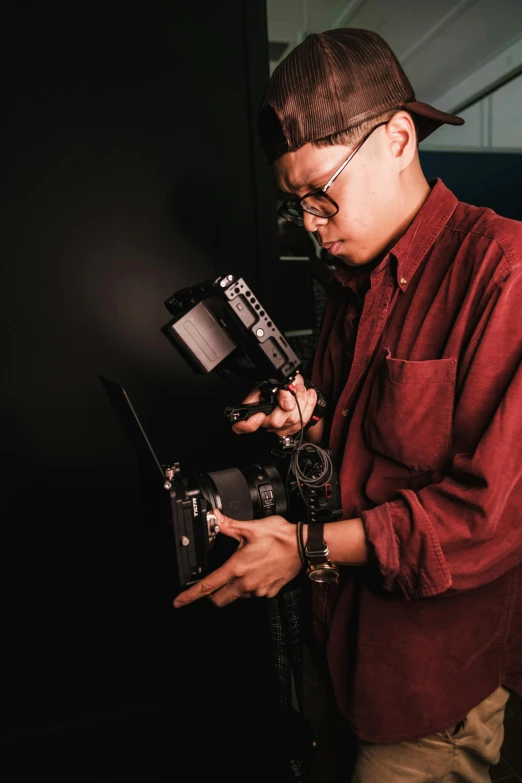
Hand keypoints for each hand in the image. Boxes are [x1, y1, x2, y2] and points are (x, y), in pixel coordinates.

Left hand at [173, 508, 301, 607]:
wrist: (303, 546)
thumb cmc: (280, 536)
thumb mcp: (250, 528)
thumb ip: (228, 525)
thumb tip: (214, 517)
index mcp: (237, 567)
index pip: (207, 586)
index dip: (190, 595)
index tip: (179, 601)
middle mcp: (246, 582)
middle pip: (219, 599)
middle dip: (212, 594)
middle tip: (213, 584)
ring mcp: (258, 590)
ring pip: (237, 596)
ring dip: (234, 588)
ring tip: (243, 570)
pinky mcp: (269, 592)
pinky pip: (254, 594)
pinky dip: (251, 586)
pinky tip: (257, 572)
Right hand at [231, 373, 316, 437]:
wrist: (290, 388)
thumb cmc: (278, 385)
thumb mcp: (274, 379)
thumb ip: (278, 384)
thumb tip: (286, 394)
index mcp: (254, 410)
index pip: (241, 427)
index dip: (249, 424)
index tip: (259, 415)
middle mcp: (265, 422)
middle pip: (276, 422)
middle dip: (288, 402)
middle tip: (293, 390)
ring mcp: (279, 428)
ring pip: (293, 421)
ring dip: (302, 400)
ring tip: (301, 389)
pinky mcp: (293, 429)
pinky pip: (305, 420)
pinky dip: (310, 404)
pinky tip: (310, 394)